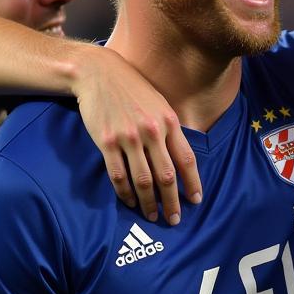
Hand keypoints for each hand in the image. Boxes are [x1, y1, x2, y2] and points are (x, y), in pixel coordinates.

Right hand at [73, 46, 201, 223]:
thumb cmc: (132, 89)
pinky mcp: (107, 142)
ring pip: (142, 180)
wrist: (98, 73)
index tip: (195, 200)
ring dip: (148, 203)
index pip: (186, 159)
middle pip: (166, 176)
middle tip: (174, 219)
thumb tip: (180, 157)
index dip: (193, 183)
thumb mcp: (159, 103)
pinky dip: (125, 193)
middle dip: (172, 202)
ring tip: (152, 216)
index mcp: (168, 122)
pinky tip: (130, 202)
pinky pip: (118, 175)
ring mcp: (128, 138)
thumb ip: (170, 129)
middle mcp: (152, 131)